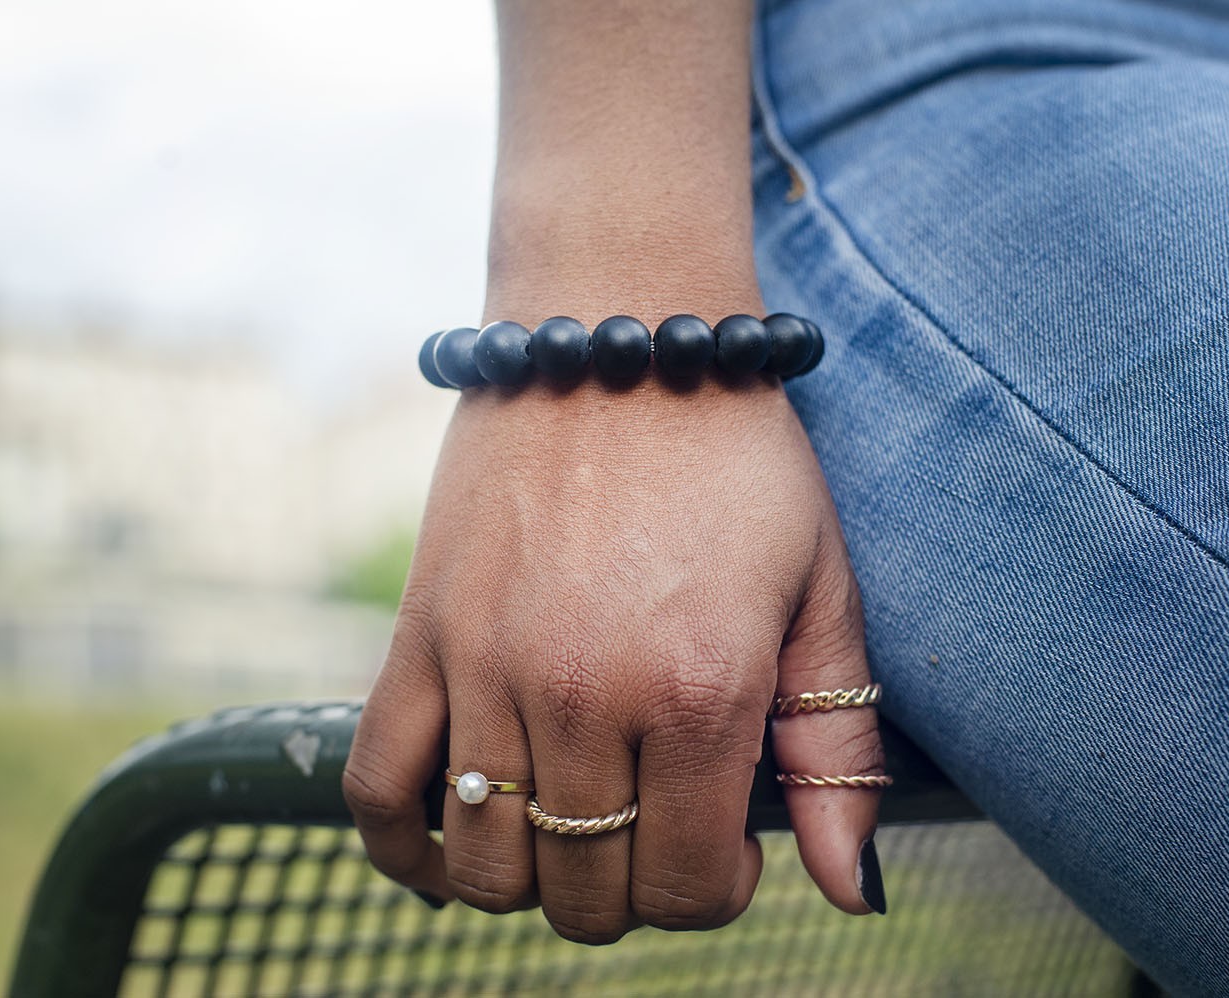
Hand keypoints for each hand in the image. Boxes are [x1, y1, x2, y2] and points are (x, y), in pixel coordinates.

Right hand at [343, 369, 886, 941]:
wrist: (619, 332)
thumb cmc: (736, 458)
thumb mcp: (821, 590)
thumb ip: (836, 747)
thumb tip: (851, 890)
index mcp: (701, 688)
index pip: (690, 886)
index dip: (719, 893)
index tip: (728, 850)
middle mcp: (586, 692)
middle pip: (588, 892)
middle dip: (632, 890)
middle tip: (655, 827)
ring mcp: (487, 664)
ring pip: (487, 864)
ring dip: (534, 881)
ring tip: (572, 825)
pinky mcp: (420, 632)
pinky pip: (377, 785)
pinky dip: (405, 849)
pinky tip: (451, 850)